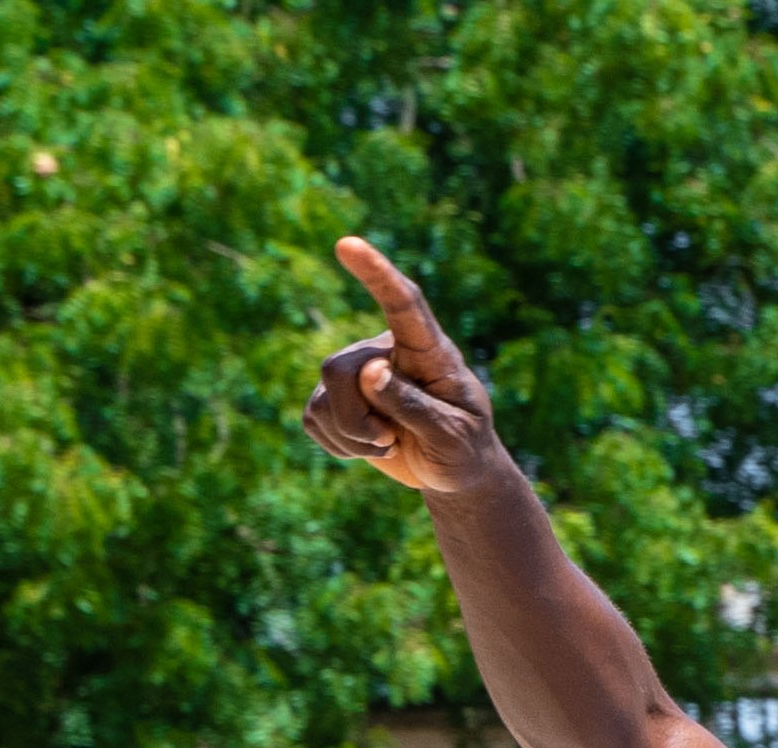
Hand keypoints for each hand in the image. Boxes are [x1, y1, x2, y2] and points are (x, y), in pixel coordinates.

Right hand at [303, 238, 505, 494]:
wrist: (453, 472)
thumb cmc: (463, 450)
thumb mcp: (452, 435)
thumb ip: (415, 406)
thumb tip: (370, 373)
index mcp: (427, 350)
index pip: (402, 304)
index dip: (375, 273)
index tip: (347, 245)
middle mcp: (386, 350)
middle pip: (340, 369)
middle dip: (355, 419)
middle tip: (389, 443)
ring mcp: (358, 372)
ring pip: (325, 399)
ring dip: (352, 437)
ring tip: (389, 443)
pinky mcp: (336, 398)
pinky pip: (314, 419)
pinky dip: (340, 445)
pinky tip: (370, 445)